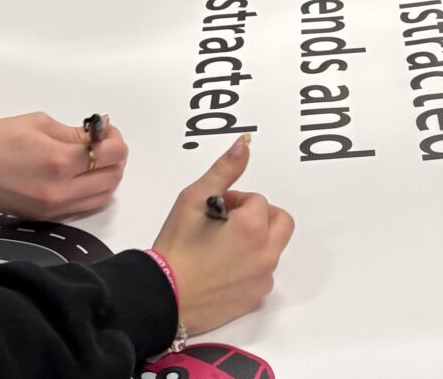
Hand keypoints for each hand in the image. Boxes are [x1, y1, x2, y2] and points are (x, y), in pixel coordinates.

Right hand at [0, 112, 128, 219]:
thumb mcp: (39, 123)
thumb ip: (74, 133)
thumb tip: (100, 132)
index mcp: (60, 162)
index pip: (112, 154)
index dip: (114, 138)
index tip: (103, 129)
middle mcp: (61, 192)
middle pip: (113, 179)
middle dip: (115, 157)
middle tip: (101, 142)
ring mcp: (53, 209)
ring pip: (102, 198)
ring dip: (106, 177)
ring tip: (92, 159)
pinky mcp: (44, 217)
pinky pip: (81, 208)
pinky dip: (90, 192)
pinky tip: (78, 175)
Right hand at [152, 136, 293, 336]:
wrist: (162, 298)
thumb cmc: (176, 248)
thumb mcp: (194, 199)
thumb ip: (224, 170)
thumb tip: (244, 144)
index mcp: (254, 228)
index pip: (257, 199)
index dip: (234, 200)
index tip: (213, 210)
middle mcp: (266, 255)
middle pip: (279, 221)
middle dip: (258, 215)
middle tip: (228, 222)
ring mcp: (262, 280)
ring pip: (272, 247)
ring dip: (255, 239)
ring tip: (222, 245)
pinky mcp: (254, 299)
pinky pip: (263, 273)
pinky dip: (250, 265)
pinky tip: (223, 268)